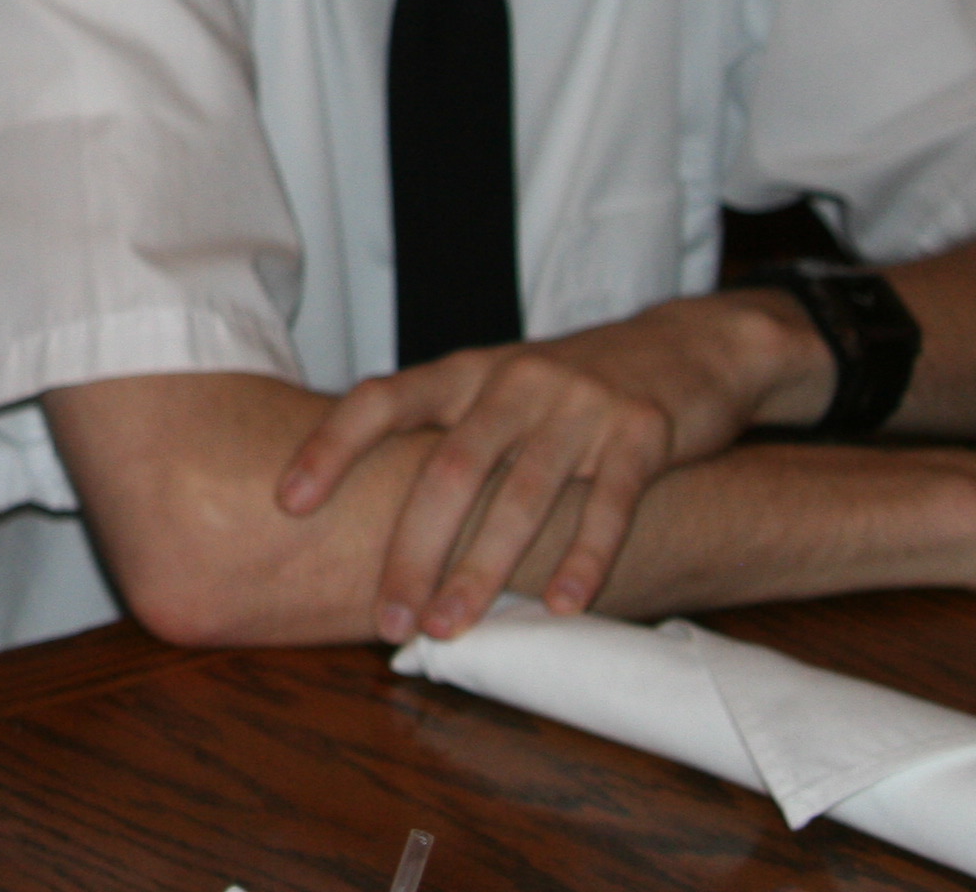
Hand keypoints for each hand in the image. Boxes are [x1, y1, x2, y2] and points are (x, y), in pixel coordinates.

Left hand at [277, 295, 808, 640]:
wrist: (687, 347)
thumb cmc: (569, 388)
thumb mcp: (498, 390)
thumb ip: (445, 435)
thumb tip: (361, 517)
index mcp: (465, 372)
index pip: (382, 400)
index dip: (330, 447)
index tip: (288, 503)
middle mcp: (514, 380)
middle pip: (448, 470)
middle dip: (411, 551)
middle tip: (387, 620)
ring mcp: (579, 403)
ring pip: (520, 494)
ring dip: (482, 570)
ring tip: (450, 628)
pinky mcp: (642, 429)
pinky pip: (608, 501)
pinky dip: (584, 556)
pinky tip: (564, 605)